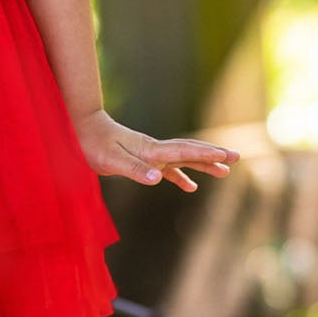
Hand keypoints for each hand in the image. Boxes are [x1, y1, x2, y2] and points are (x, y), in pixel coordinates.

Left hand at [71, 108, 239, 192]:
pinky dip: (181, 177)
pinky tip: (190, 187)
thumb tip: (159, 179)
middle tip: (236, 157)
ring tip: (224, 172)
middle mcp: (154, 150)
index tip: (226, 156)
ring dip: (203, 165)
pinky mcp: (143, 160)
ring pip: (183, 159)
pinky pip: (168, 169)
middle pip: (190, 151)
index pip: (184, 151)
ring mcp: (150, 154)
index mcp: (150, 150)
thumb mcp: (112, 161)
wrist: (81, 129)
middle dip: (213, 155)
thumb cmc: (93, 145)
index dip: (206, 154)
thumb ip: (135, 169)